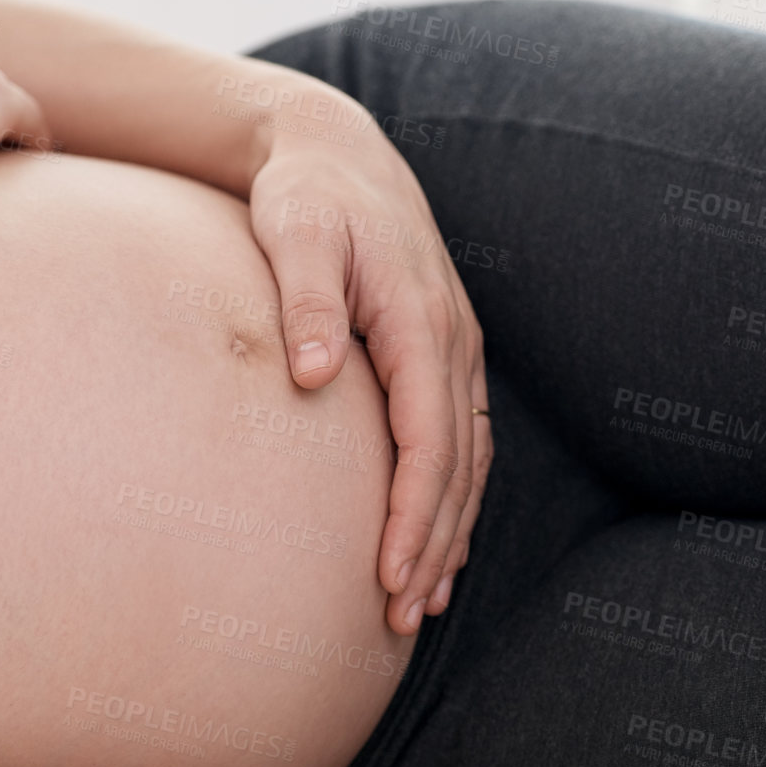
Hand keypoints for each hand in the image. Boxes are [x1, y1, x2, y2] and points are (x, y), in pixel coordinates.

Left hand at [247, 111, 490, 635]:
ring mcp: (453, 345)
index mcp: (420, 318)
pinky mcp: (440, 350)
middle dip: (434, 542)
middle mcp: (451, 339)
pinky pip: (460, 436)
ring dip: (449, 529)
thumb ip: (306, 301)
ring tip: (421, 600)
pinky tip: (431, 537)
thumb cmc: (307, 195)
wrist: (336, 151)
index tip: (390, 573)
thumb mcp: (298, 233)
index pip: (430, 438)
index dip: (415, 512)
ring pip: (467, 457)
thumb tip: (310, 377)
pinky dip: (451, 493)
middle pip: (458, 463)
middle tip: (401, 615)